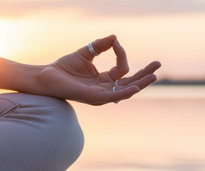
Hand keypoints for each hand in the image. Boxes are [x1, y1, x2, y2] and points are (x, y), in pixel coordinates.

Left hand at [34, 35, 160, 104]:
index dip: (121, 55)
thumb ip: (99, 46)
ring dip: (140, 84)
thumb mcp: (85, 52)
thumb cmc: (63, 68)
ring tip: (153, 77)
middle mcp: (104, 89)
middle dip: (144, 75)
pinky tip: (136, 88)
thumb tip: (114, 37)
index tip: (116, 43)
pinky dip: (125, 92)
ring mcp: (100, 95)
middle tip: (158, 66)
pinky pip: (113, 96)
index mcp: (103, 80)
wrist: (46, 76)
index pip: (121, 69)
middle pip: (129, 83)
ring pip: (125, 91)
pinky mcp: (94, 98)